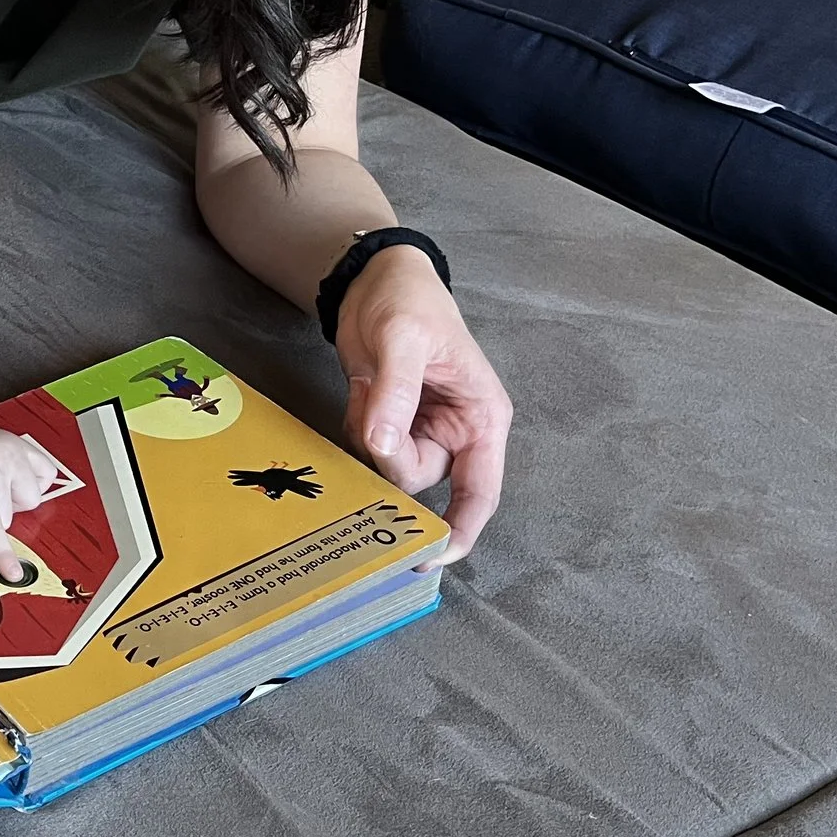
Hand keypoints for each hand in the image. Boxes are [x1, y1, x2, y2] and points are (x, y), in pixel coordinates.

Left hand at [334, 248, 512, 564]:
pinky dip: (355, 427)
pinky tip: (358, 391)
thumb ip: (396, 392)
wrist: (373, 279)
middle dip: (388, 456)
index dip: (458, 531)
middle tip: (373, 407)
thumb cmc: (408, 300)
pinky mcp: (388, 424)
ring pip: (386, 467)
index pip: (480, 493)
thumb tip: (383, 445)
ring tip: (368, 388)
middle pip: (417, 480)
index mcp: (482, 418)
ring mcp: (419, 430)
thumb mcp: (403, 338)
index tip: (429, 557)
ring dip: (367, 437)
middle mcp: (455, 433)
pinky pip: (365, 449)